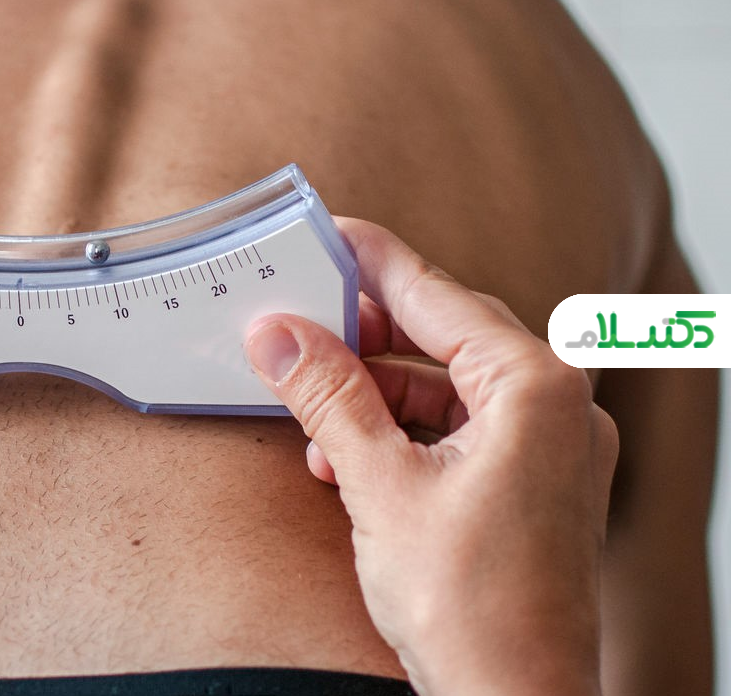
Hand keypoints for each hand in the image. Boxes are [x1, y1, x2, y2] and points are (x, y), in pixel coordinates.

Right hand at [244, 219, 616, 695]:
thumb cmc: (470, 605)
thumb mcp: (378, 485)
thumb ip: (329, 396)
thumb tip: (279, 334)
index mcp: (537, 388)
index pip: (439, 296)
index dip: (373, 262)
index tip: (328, 234)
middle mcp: (560, 407)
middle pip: (447, 336)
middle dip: (368, 334)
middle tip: (303, 319)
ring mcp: (553, 448)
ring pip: (450, 388)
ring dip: (376, 395)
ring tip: (311, 407)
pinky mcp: (535, 484)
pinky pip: (463, 431)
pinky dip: (404, 434)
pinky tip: (345, 454)